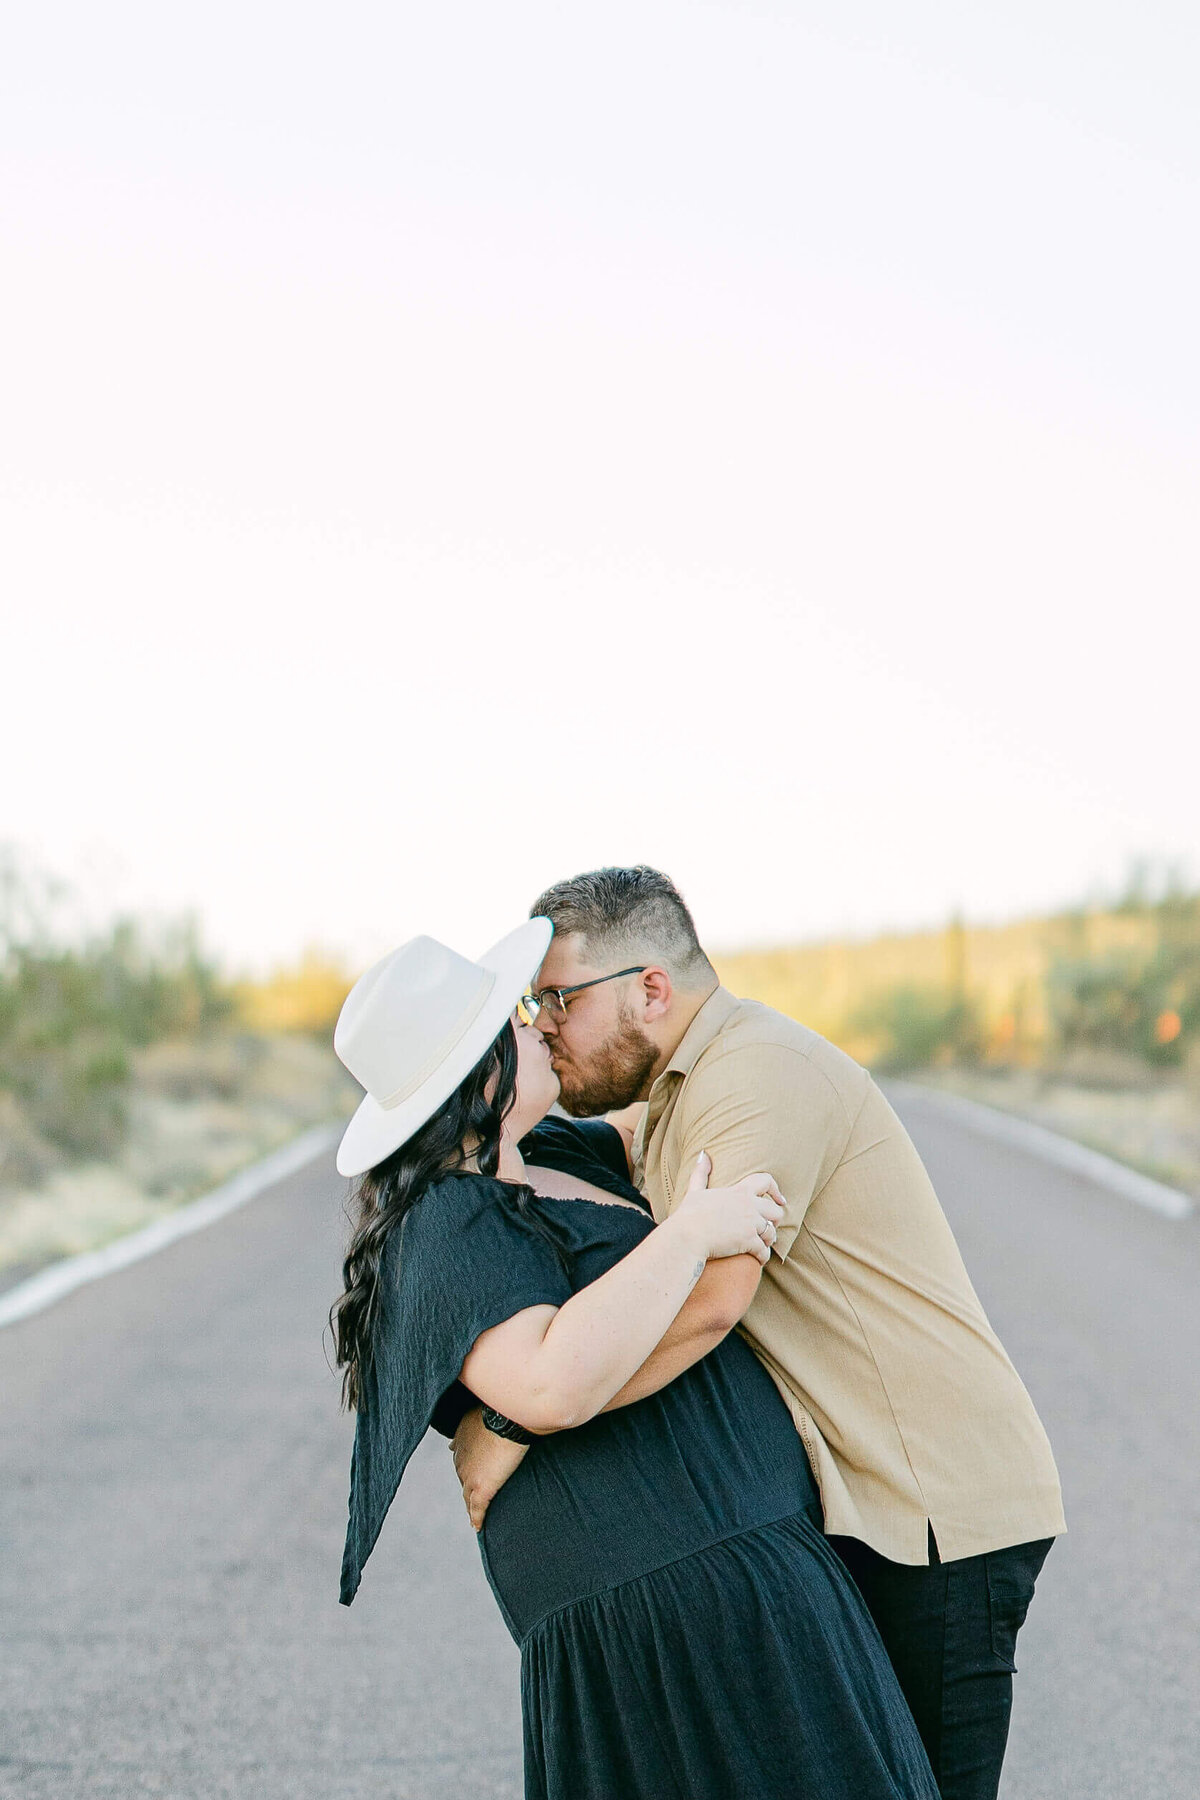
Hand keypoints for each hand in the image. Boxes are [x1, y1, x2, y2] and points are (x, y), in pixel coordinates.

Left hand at [451, 1405, 529, 1530]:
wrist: (509, 1420)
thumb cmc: (507, 1410)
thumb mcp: (495, 1408)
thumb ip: (495, 1414)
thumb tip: (511, 1410)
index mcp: (462, 1437)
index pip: (462, 1456)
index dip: (468, 1463)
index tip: (471, 1468)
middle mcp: (460, 1457)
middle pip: (463, 1476)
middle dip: (469, 1483)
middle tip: (477, 1492)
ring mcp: (469, 1474)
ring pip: (467, 1495)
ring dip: (471, 1504)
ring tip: (476, 1513)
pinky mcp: (481, 1488)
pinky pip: (477, 1508)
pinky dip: (477, 1518)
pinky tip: (478, 1526)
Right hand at [673, 1152, 785, 1264]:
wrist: (686, 1236)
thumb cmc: (689, 1215)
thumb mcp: (695, 1191)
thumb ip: (701, 1173)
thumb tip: (703, 1155)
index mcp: (739, 1191)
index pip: (766, 1181)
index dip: (776, 1190)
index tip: (780, 1200)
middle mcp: (749, 1205)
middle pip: (775, 1210)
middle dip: (773, 1220)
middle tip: (768, 1227)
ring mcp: (751, 1224)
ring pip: (772, 1232)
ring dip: (768, 1240)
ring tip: (762, 1244)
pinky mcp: (749, 1242)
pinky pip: (764, 1251)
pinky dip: (763, 1257)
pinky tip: (758, 1259)